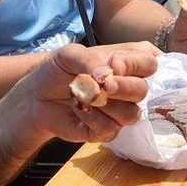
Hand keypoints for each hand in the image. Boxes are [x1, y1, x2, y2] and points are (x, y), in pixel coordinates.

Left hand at [25, 42, 156, 142]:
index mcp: (126, 64)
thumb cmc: (57, 71)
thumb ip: (89, 60)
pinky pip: (110, 129)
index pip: (149, 63)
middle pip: (143, 91)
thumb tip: (107, 76)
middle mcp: (127, 88)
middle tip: (102, 85)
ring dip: (104, 104)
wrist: (36, 96)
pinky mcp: (106, 131)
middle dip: (123, 87)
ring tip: (81, 95)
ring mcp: (118, 111)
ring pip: (131, 114)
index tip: (113, 63)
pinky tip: (77, 108)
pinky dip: (90, 117)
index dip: (134, 65)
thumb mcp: (69, 54)